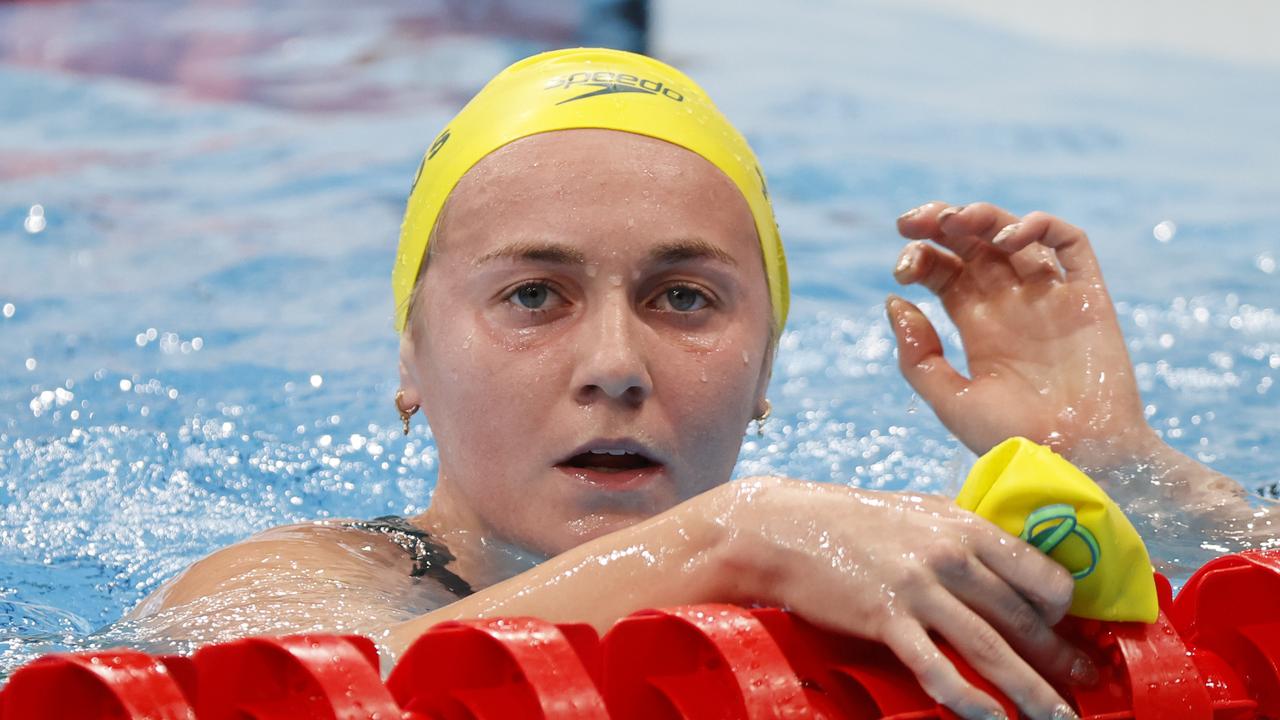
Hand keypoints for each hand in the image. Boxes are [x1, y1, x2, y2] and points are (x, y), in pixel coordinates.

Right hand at [714, 478, 1088, 719]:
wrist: (782, 526)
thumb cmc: (850, 520)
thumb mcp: (916, 512)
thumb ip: (960, 533)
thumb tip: (1002, 557)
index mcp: (962, 526)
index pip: (1039, 572)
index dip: (1062, 608)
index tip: (1069, 631)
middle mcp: (949, 555)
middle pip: (1023, 618)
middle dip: (1061, 659)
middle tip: (1087, 688)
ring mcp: (917, 587)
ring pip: (991, 648)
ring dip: (1033, 692)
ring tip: (1059, 718)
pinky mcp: (885, 617)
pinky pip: (936, 668)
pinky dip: (968, 700)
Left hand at [888, 201, 1152, 465]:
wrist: (1080, 463)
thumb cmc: (1015, 441)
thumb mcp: (952, 401)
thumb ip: (919, 357)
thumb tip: (896, 301)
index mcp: (979, 326)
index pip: (945, 272)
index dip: (921, 257)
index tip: (902, 268)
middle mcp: (1013, 305)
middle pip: (975, 245)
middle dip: (941, 223)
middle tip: (912, 222)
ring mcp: (1051, 298)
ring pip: (1017, 235)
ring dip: (984, 216)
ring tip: (955, 220)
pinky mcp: (1089, 297)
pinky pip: (1071, 245)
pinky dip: (1041, 226)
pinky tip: (1006, 237)